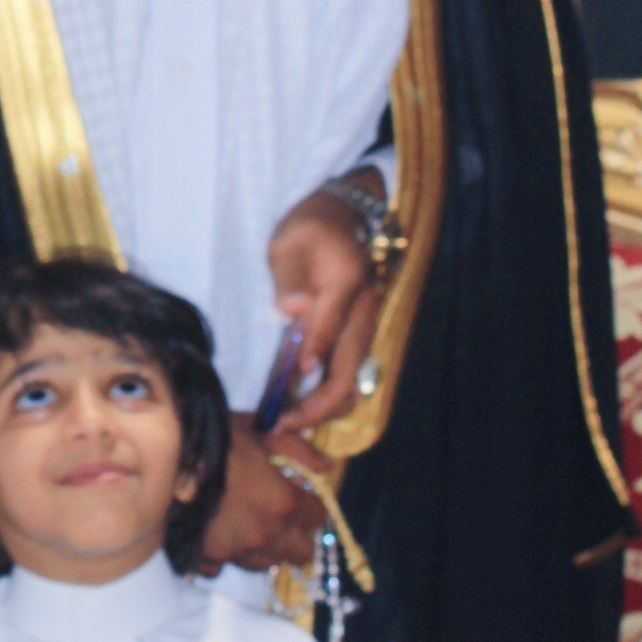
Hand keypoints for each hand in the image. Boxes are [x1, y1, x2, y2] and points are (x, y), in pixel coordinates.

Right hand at [195, 416, 325, 574]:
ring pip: (265, 563)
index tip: (298, 493)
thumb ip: (299, 450)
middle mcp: (264, 536)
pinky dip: (226, 553)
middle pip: (300, 554)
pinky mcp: (205, 559)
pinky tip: (218, 532)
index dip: (310, 504)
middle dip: (295, 535)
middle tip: (280, 515)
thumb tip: (326, 466)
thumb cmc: (213, 437)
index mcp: (283, 504)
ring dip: (263, 546)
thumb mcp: (259, 431)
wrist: (161, 455)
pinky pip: (226, 567)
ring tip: (246, 521)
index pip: (317, 518)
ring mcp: (234, 552)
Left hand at [267, 177, 382, 430]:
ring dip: (320, 408)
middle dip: (315, 409)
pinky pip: (345, 373)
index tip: (283, 394)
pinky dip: (325, 395)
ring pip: (350, 382)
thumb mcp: (290, 241)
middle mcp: (362, 313)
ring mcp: (363, 327)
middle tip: (278, 425)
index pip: (327, 335)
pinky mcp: (355, 335)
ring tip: (284, 421)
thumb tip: (292, 310)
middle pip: (347, 375)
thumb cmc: (309, 226)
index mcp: (344, 286)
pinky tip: (296, 404)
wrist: (343, 216)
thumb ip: (289, 277)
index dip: (306, 369)